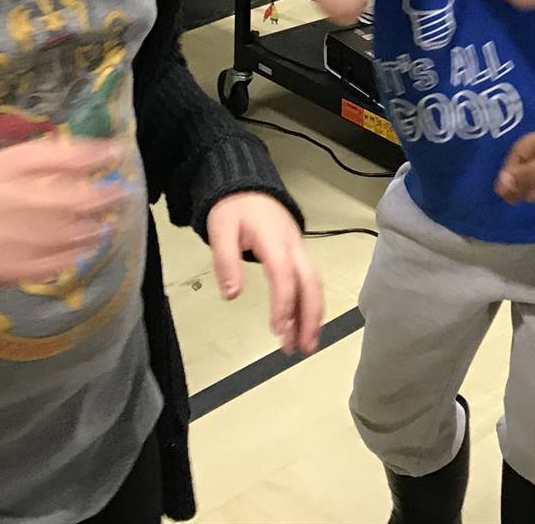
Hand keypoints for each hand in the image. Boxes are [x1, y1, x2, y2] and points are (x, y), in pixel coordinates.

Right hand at [0, 138, 128, 290]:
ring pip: (46, 235)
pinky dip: (63, 258)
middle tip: (121, 195)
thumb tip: (94, 153)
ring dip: (83, 231)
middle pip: (49, 199)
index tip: (113, 153)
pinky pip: (33, 265)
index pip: (39, 157)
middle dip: (91, 198)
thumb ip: (41, 159)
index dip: (80, 156)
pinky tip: (82, 251)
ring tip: (106, 226)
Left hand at [207, 192, 322, 354]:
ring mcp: (298, 249)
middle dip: (310, 317)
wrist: (246, 187)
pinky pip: (308, 280)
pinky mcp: (297, 254)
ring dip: (312, 315)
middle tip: (303, 347)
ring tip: (304, 344)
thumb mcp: (221, 230)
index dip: (284, 304)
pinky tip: (301, 324)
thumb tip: (232, 294)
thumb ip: (226, 262)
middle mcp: (293, 245)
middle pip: (310, 282)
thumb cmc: (234, 208)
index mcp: (274, 239)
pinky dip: (308, 304)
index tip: (277, 330)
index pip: (285, 275)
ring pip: (313, 284)